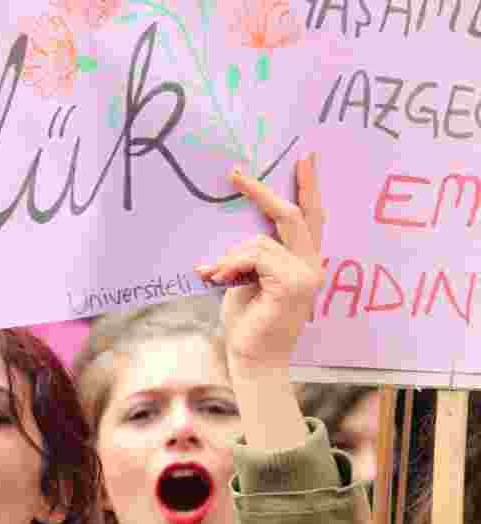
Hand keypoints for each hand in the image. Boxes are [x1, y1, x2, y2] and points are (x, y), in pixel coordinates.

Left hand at [198, 155, 325, 375]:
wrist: (254, 359)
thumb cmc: (249, 324)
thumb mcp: (245, 282)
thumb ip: (248, 260)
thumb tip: (221, 253)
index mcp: (304, 262)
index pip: (310, 218)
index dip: (307, 188)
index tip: (302, 159)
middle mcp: (312, 265)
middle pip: (295, 216)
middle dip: (266, 192)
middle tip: (236, 172)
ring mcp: (306, 274)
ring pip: (260, 240)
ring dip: (231, 257)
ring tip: (216, 277)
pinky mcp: (293, 283)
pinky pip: (256, 255)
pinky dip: (233, 264)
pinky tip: (220, 280)